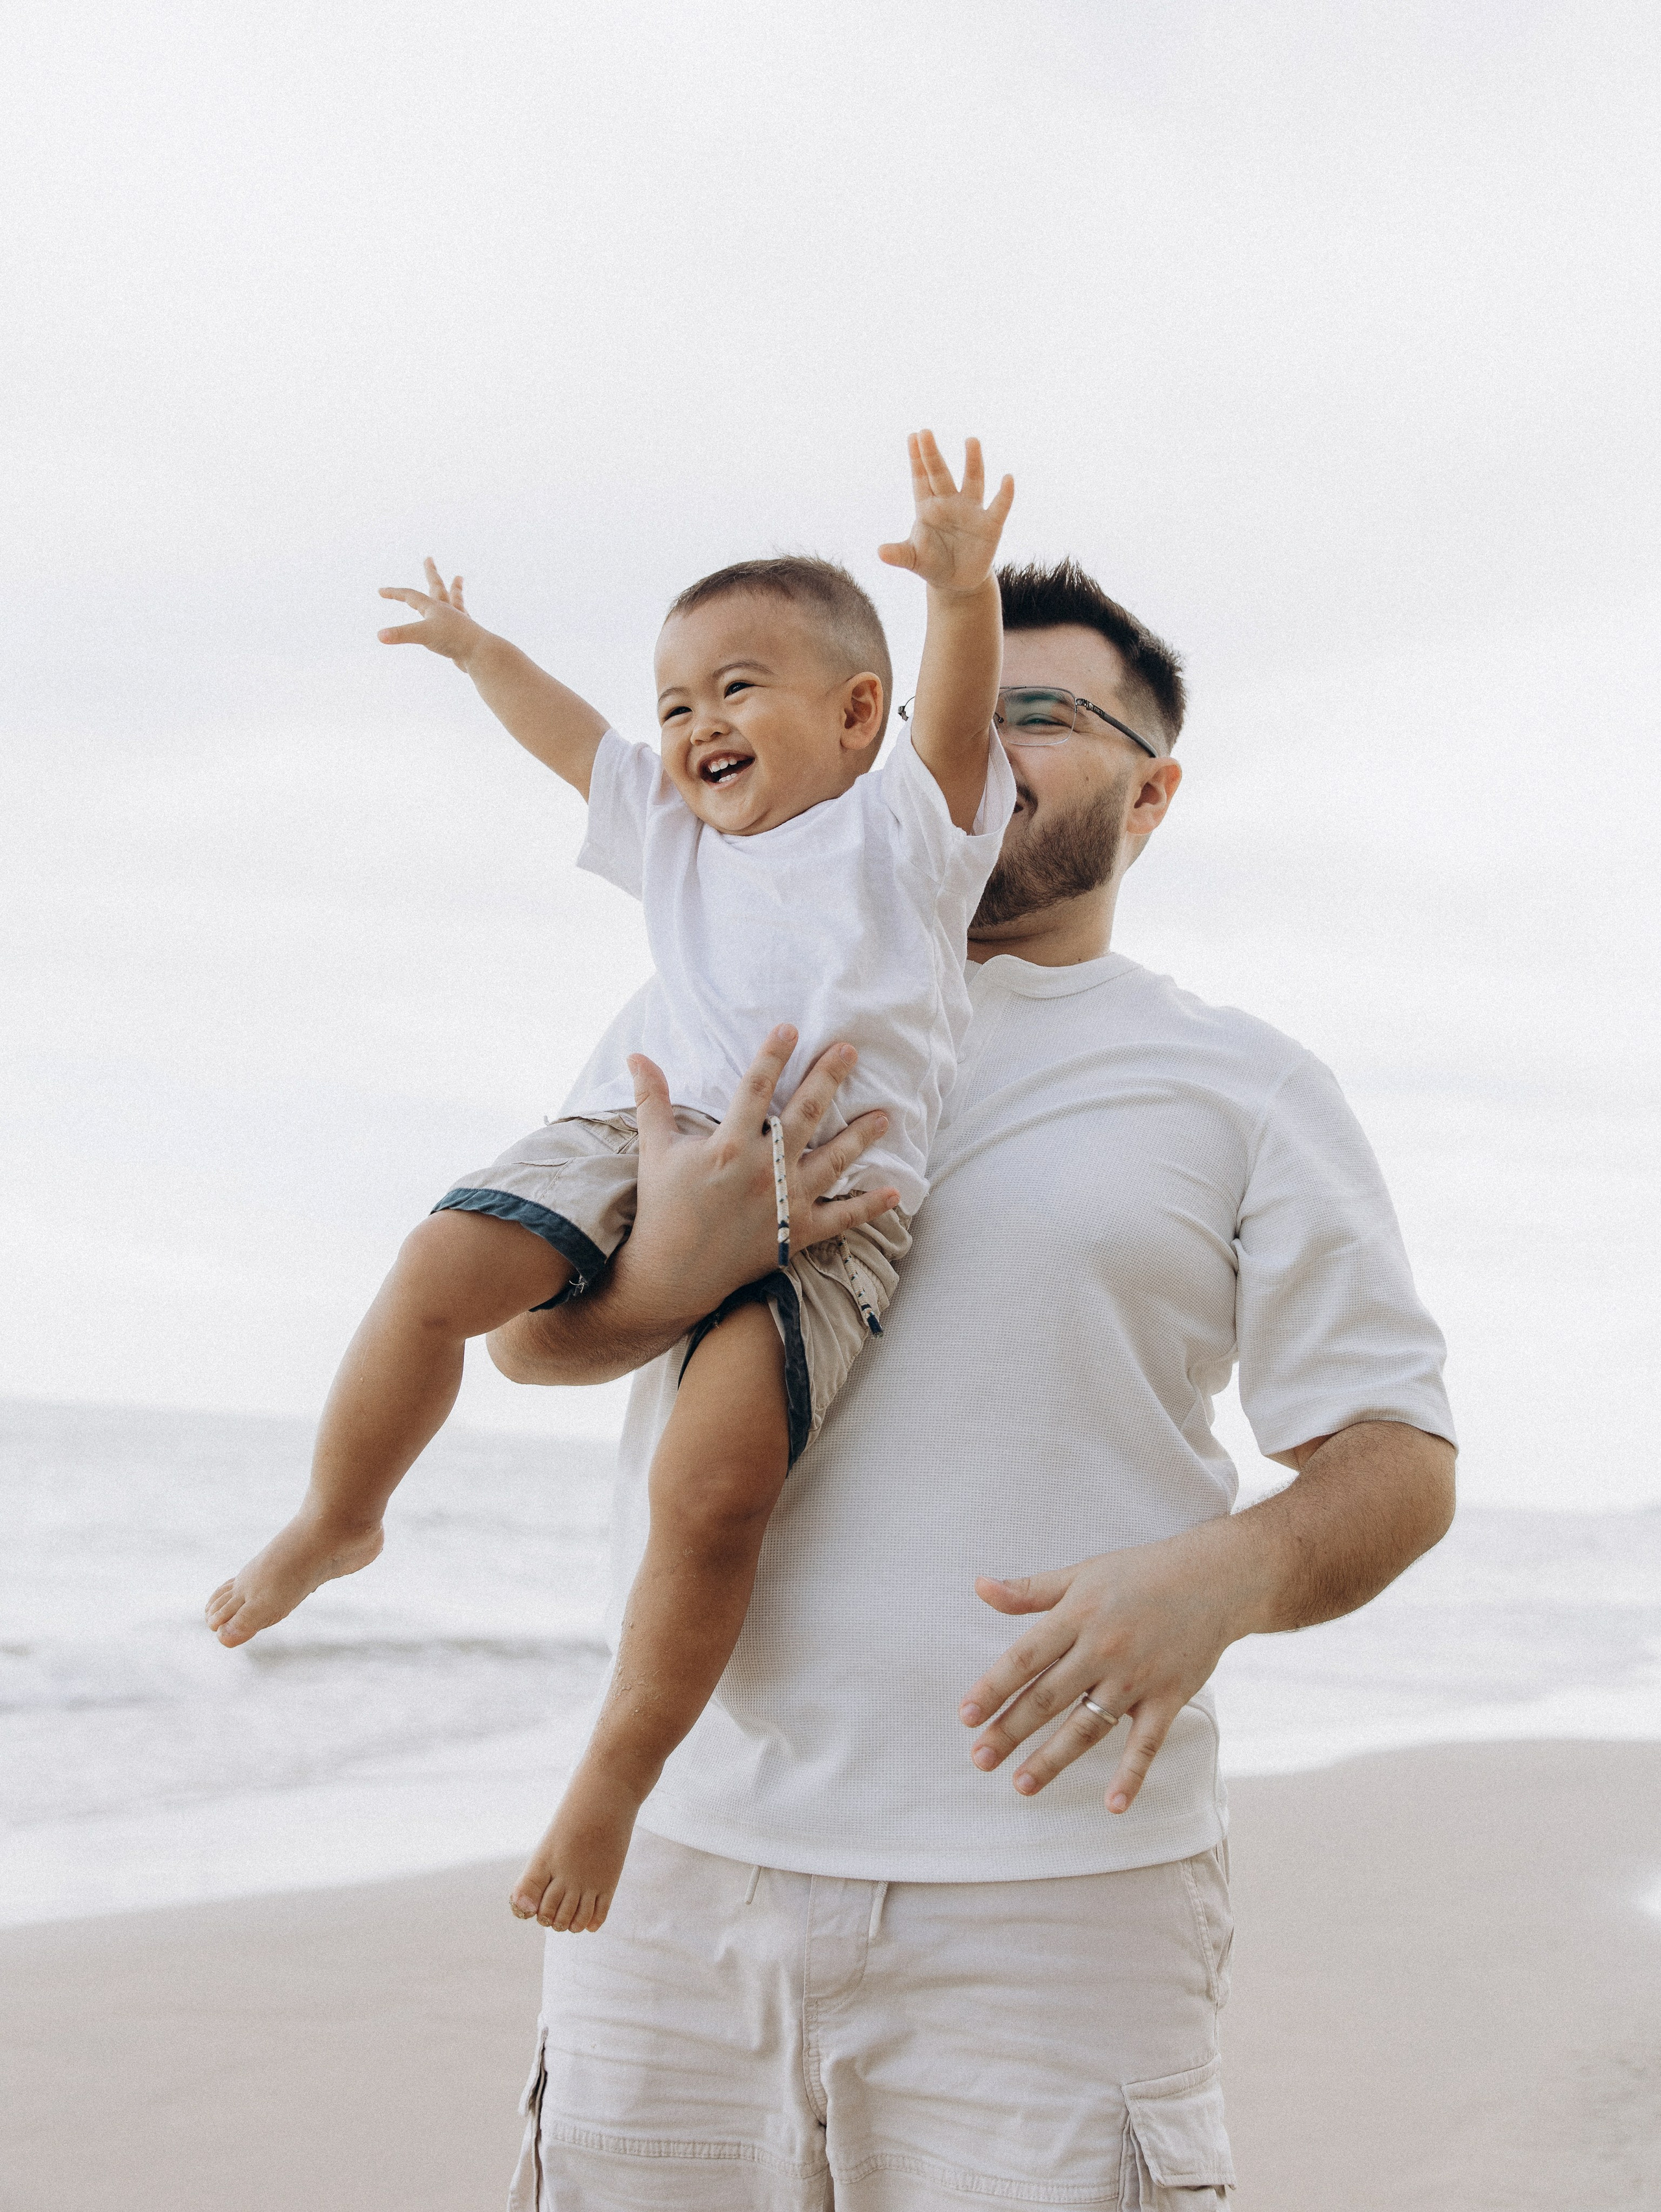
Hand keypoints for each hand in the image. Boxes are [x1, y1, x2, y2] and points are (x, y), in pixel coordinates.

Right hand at [377, 556, 486, 667]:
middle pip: (437, 587)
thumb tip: (379, 635)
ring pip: (455, 600)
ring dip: (455, 589)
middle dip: (431, 573)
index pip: (410, 595)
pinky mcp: (465, 634)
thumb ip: (400, 634)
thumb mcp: (422, 635)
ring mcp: (458, 621)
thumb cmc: (453, 640)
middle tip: (429, 559)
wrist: (481, 654)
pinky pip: (462, 618)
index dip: (394, 593)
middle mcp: (447, 610)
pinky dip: (461, 612)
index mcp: (435, 607)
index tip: (381, 591)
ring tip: (459, 579)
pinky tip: (463, 613)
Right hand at [486, 1026, 898, 1385]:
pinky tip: (895, 1192)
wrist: (672, 1273)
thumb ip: (652, 1100)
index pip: (755, 1088)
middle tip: (849, 1051)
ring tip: (884, 1116)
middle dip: (828, 1079)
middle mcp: (763, 1170)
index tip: (791, 1027)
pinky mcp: (797, 1232)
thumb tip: (636, 1054)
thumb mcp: (655, 1150)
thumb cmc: (663, 1207)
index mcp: (728, 1145)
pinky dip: (869, 1206)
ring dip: (861, 1137)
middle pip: (804, 1115)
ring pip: (833, 1161)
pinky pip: (841, 1218)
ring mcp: (785, 1202)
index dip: (773, 1056)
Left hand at [878, 431, 1013, 595]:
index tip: (912, 436)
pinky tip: (1007, 479)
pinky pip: (999, 507)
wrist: (956, 582)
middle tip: (926, 432)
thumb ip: (899, 554)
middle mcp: (950, 502)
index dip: (917, 459)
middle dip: (933, 455)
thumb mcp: (913, 560)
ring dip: (972, 462)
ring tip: (971, 440)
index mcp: (928, 507)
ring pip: (973, 481)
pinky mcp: (990, 526)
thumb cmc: (932, 563)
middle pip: (941, 474)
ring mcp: (971, 511)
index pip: (921, 479)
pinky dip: (1005, 495)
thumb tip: (880, 553)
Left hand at [957, 1521, 1245, 1814]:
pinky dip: (1132, 1776)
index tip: (965, 1717)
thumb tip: (980, 1587)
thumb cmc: (1139, 1574)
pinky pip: (1146, 1744)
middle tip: (979, 1759)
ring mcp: (1137, 1677)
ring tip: (1021, 1785)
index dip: (993, 1688)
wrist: (1214, 1578)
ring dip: (1053, 1759)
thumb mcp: (1080, 1574)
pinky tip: (1112, 1806)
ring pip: (1088, 1726)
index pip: (1025, 1658)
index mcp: (1077, 1616)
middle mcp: (1103, 1649)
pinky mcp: (1168, 1697)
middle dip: (1010, 1731)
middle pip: (1048, 1697)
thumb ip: (1029, 1590)